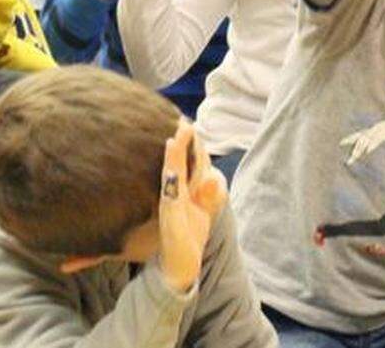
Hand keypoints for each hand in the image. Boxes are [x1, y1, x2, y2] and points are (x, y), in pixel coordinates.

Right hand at [158, 121, 226, 292]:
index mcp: (184, 190)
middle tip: (182, 117)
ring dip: (175, 154)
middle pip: (179, 163)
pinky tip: (171, 168)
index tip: (187, 119)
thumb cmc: (190, 234)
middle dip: (182, 141)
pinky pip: (170, 196)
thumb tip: (215, 177)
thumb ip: (211, 194)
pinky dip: (170, 181)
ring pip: (172, 175)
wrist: (180, 267)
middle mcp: (174, 194)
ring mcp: (170, 205)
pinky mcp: (170, 219)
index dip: (189, 143)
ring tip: (178, 132)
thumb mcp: (205, 212)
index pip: (188, 162)